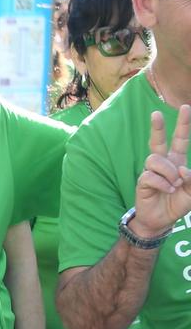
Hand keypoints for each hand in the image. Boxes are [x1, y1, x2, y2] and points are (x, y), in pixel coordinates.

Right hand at [131, 107, 190, 239]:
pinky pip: (152, 176)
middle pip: (158, 141)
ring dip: (169, 172)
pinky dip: (163, 184)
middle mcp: (163, 163)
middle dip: (158, 127)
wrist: (161, 220)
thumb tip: (183, 169)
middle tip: (155, 114)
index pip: (180, 139)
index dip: (183, 125)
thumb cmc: (177, 203)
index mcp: (177, 161)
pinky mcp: (143, 181)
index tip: (185, 107)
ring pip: (156, 159)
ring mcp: (151, 172)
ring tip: (174, 184)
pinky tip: (167, 190)